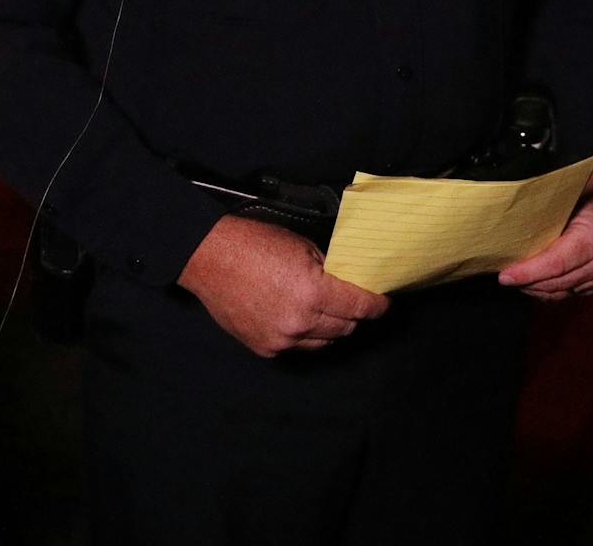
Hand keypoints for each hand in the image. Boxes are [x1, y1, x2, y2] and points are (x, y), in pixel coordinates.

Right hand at [178, 215, 390, 357]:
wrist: (209, 258)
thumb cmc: (252, 244)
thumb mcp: (301, 246)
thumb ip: (328, 269)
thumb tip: (347, 283)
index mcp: (312, 291)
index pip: (360, 307)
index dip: (377, 305)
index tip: (383, 303)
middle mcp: (300, 321)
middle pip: (345, 327)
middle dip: (353, 314)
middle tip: (352, 301)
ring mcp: (282, 339)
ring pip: (323, 341)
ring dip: (330, 327)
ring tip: (324, 309)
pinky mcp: (266, 348)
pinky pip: (297, 346)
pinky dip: (303, 334)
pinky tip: (295, 316)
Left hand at [498, 171, 592, 300]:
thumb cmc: (584, 191)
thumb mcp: (566, 191)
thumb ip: (543, 206)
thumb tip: (508, 215)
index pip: (556, 262)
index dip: (529, 272)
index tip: (505, 275)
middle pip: (556, 282)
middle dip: (527, 281)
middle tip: (503, 276)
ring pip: (560, 292)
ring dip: (534, 288)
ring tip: (514, 277)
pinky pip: (567, 294)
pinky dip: (547, 290)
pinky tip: (531, 280)